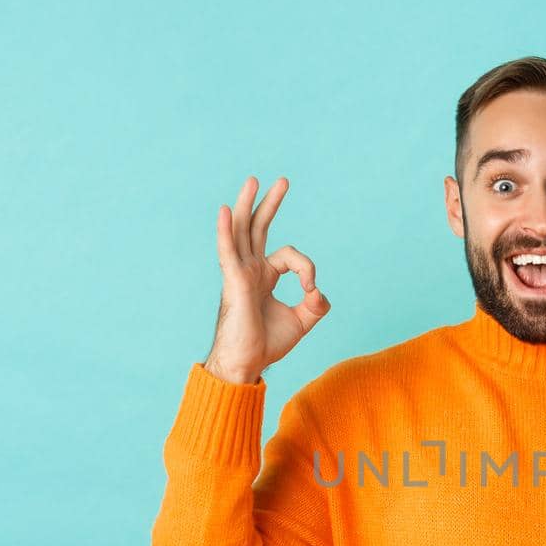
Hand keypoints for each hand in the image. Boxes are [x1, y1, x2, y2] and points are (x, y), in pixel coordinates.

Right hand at [204, 175, 330, 383]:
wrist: (246, 365)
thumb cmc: (266, 344)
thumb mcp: (301, 321)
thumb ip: (316, 303)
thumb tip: (319, 290)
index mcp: (264, 276)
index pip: (290, 256)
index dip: (307, 268)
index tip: (312, 289)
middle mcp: (250, 270)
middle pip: (258, 228)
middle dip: (270, 204)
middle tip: (282, 181)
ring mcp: (239, 274)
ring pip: (243, 232)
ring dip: (249, 205)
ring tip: (254, 180)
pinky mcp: (234, 283)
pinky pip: (228, 252)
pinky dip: (227, 231)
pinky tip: (227, 211)